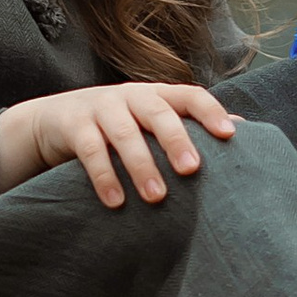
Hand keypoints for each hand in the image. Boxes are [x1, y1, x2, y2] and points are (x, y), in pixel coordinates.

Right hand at [0, 80, 238, 206]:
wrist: (53, 119)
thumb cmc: (116, 126)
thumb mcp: (149, 122)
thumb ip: (187, 125)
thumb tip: (243, 129)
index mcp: (155, 94)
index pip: (188, 95)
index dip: (210, 111)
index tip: (229, 135)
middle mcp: (130, 96)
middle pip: (157, 112)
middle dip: (176, 140)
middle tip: (192, 170)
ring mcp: (100, 107)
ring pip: (124, 133)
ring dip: (141, 165)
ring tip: (156, 198)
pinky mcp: (74, 124)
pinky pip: (90, 150)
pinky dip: (103, 177)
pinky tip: (116, 202)